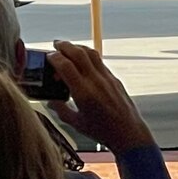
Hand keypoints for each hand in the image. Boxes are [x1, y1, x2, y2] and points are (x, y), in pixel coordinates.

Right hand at [45, 39, 154, 154]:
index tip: (48, 56)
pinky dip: (88, 56)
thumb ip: (61, 110)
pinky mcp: (114, 78)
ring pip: (90, 53)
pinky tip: (83, 61)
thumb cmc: (102, 131)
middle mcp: (96, 82)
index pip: (66, 66)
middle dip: (64, 46)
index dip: (55, 58)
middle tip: (55, 45)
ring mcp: (106, 78)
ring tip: (69, 48)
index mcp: (84, 93)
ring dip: (77, 47)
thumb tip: (51, 101)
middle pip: (78, 53)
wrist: (128, 133)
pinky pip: (99, 61)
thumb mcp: (76, 123)